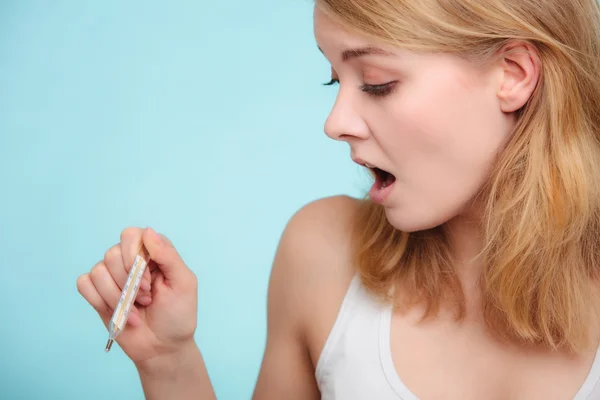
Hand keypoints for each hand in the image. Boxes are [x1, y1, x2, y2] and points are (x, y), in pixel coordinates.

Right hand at [77, 227, 198, 365]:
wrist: (163, 347)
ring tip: (136, 310)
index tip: (149, 282)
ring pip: (98, 271)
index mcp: (153, 252)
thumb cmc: (178, 315)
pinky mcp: (99, 294)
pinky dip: (100, 300)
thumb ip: (167, 255)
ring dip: (117, 296)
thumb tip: (148, 231)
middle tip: (147, 299)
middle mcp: (131, 260)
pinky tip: (117, 312)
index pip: (131, 235)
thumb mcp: (183, 283)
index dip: (135, 257)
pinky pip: (84, 284)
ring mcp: (113, 277)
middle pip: (112, 253)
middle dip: (129, 283)